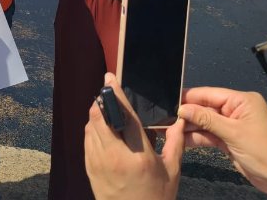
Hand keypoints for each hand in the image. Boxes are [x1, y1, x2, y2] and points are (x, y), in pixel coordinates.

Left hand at [84, 73, 183, 199]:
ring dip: (96, 113)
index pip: (124, 115)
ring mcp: (99, 161)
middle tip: (107, 91)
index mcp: (138, 154)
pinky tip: (101, 127)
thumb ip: (175, 144)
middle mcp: (115, 155)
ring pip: (90, 126)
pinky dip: (92, 128)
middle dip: (101, 100)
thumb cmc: (155, 198)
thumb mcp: (172, 172)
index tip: (110, 79)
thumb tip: (179, 121)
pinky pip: (87, 139)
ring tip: (106, 109)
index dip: (116, 94)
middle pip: (99, 116)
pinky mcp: (89, 167)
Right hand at [179, 87, 266, 198]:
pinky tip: (181, 138)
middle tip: (165, 118)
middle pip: (206, 107)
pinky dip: (197, 137)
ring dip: (190, 126)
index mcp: (242, 100)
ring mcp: (232, 125)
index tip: (169, 100)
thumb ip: (207, 119)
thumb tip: (182, 108)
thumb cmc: (263, 152)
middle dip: (187, 113)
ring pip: (205, 122)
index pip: (210, 94)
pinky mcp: (229, 139)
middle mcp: (236, 109)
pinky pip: (209, 134)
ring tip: (169, 129)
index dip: (189, 97)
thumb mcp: (234, 133)